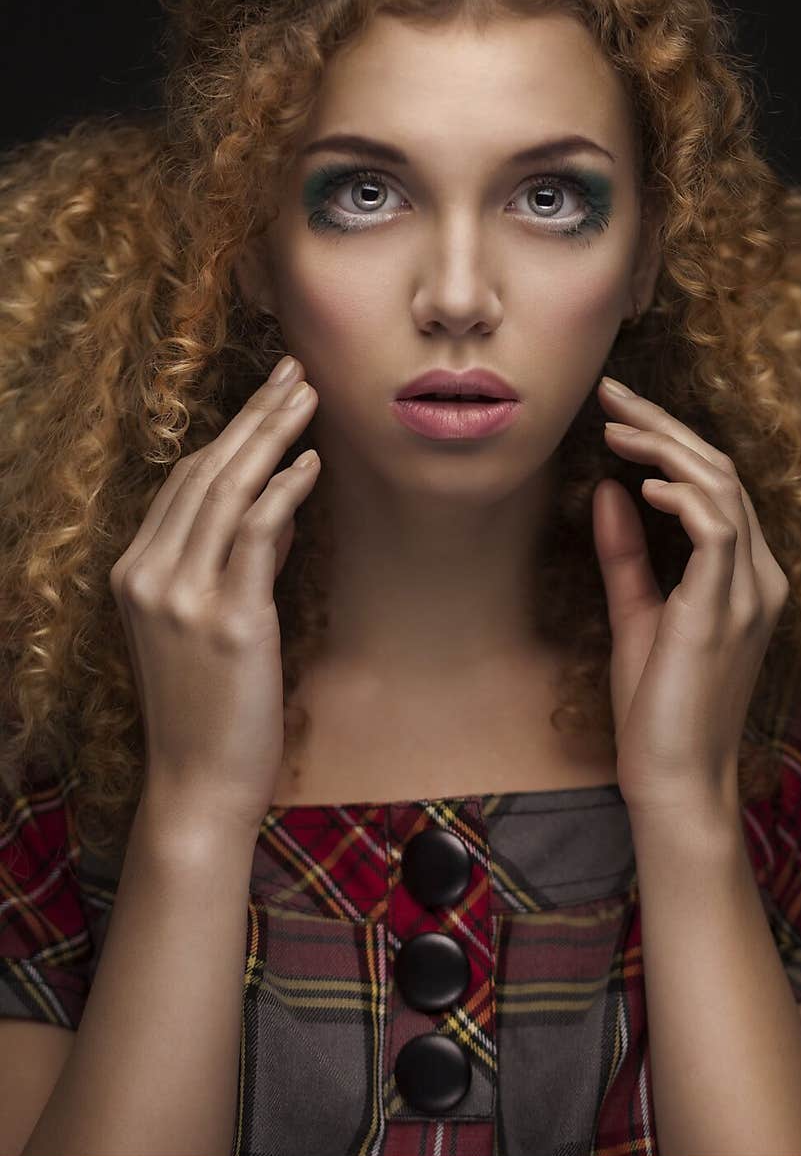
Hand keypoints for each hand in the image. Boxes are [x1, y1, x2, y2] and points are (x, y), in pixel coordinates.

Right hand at [110, 356, 319, 838]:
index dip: (229, 432)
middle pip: (205, 471)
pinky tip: (310, 463)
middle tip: (295, 370)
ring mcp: (183, 597)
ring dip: (272, 436)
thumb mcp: (212, 625)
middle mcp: (149, 576)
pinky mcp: (227, 621)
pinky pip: (254, 536)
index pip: (185, 482)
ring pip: (226, 491)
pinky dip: (283, 492)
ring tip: (310, 397)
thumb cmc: (210, 708)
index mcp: (136, 572)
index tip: (267, 394)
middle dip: (254, 415)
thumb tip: (279, 507)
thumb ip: (238, 562)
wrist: (198, 785)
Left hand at [592, 375, 789, 818]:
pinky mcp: (724, 609)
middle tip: (611, 393)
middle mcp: (758, 576)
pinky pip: (716, 529)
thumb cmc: (656, 707)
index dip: (668, 440)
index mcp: (743, 576)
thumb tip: (610, 493)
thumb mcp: (636, 613)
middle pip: (720, 471)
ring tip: (614, 427)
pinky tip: (643, 485)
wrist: (673, 778)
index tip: (617, 412)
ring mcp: (747, 592)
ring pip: (721, 487)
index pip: (714, 485)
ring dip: (666, 448)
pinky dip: (682, 497)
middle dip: (664, 425)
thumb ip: (627, 554)